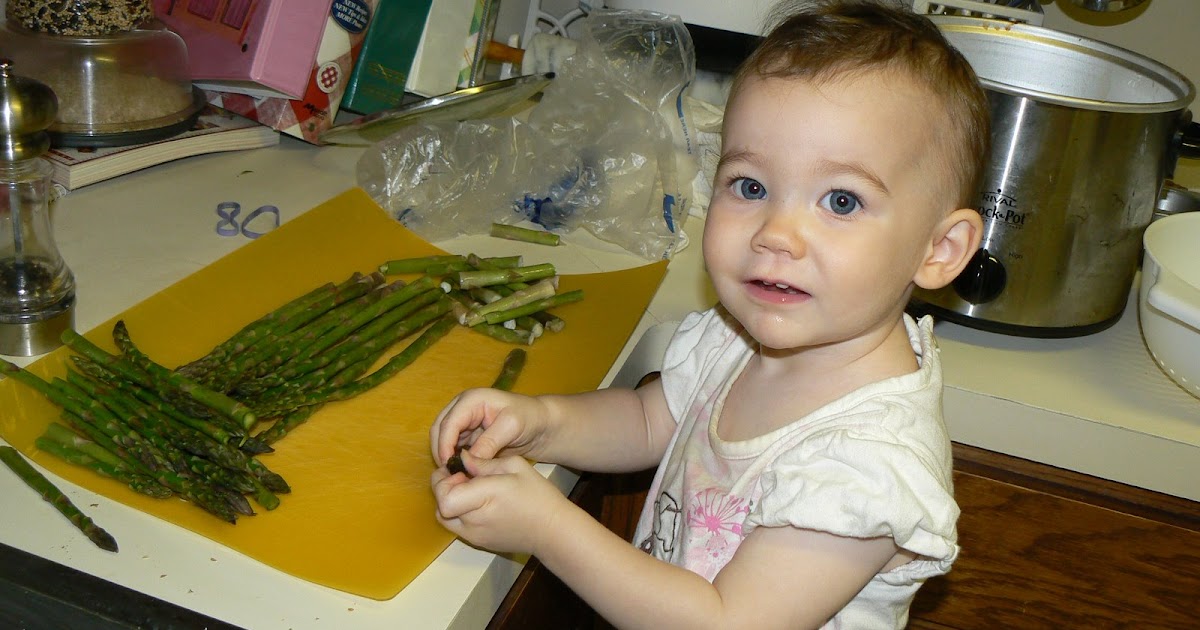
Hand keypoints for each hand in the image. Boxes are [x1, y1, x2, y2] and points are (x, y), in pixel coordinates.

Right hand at [429, 388, 550, 466]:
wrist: (540, 424)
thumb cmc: (529, 418)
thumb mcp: (511, 427)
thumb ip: (489, 442)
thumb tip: (468, 461)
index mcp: (471, 400)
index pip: (448, 422)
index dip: (444, 444)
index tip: (447, 465)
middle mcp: (463, 408)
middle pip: (440, 430)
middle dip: (441, 451)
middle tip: (449, 473)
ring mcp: (465, 422)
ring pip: (444, 441)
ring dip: (447, 456)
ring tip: (456, 475)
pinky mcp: (469, 435)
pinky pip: (455, 448)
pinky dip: (455, 459)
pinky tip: (463, 472)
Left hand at [431, 452, 570, 554]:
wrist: (552, 530)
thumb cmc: (538, 495)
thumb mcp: (515, 466)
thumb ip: (484, 462)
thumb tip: (462, 458)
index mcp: (485, 498)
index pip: (445, 497)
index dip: (444, 481)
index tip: (459, 471)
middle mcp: (475, 521)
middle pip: (440, 507)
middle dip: (444, 489)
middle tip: (461, 477)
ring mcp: (475, 536)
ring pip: (444, 519)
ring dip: (448, 502)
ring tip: (468, 491)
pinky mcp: (478, 543)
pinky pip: (456, 527)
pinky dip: (458, 513)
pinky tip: (477, 503)